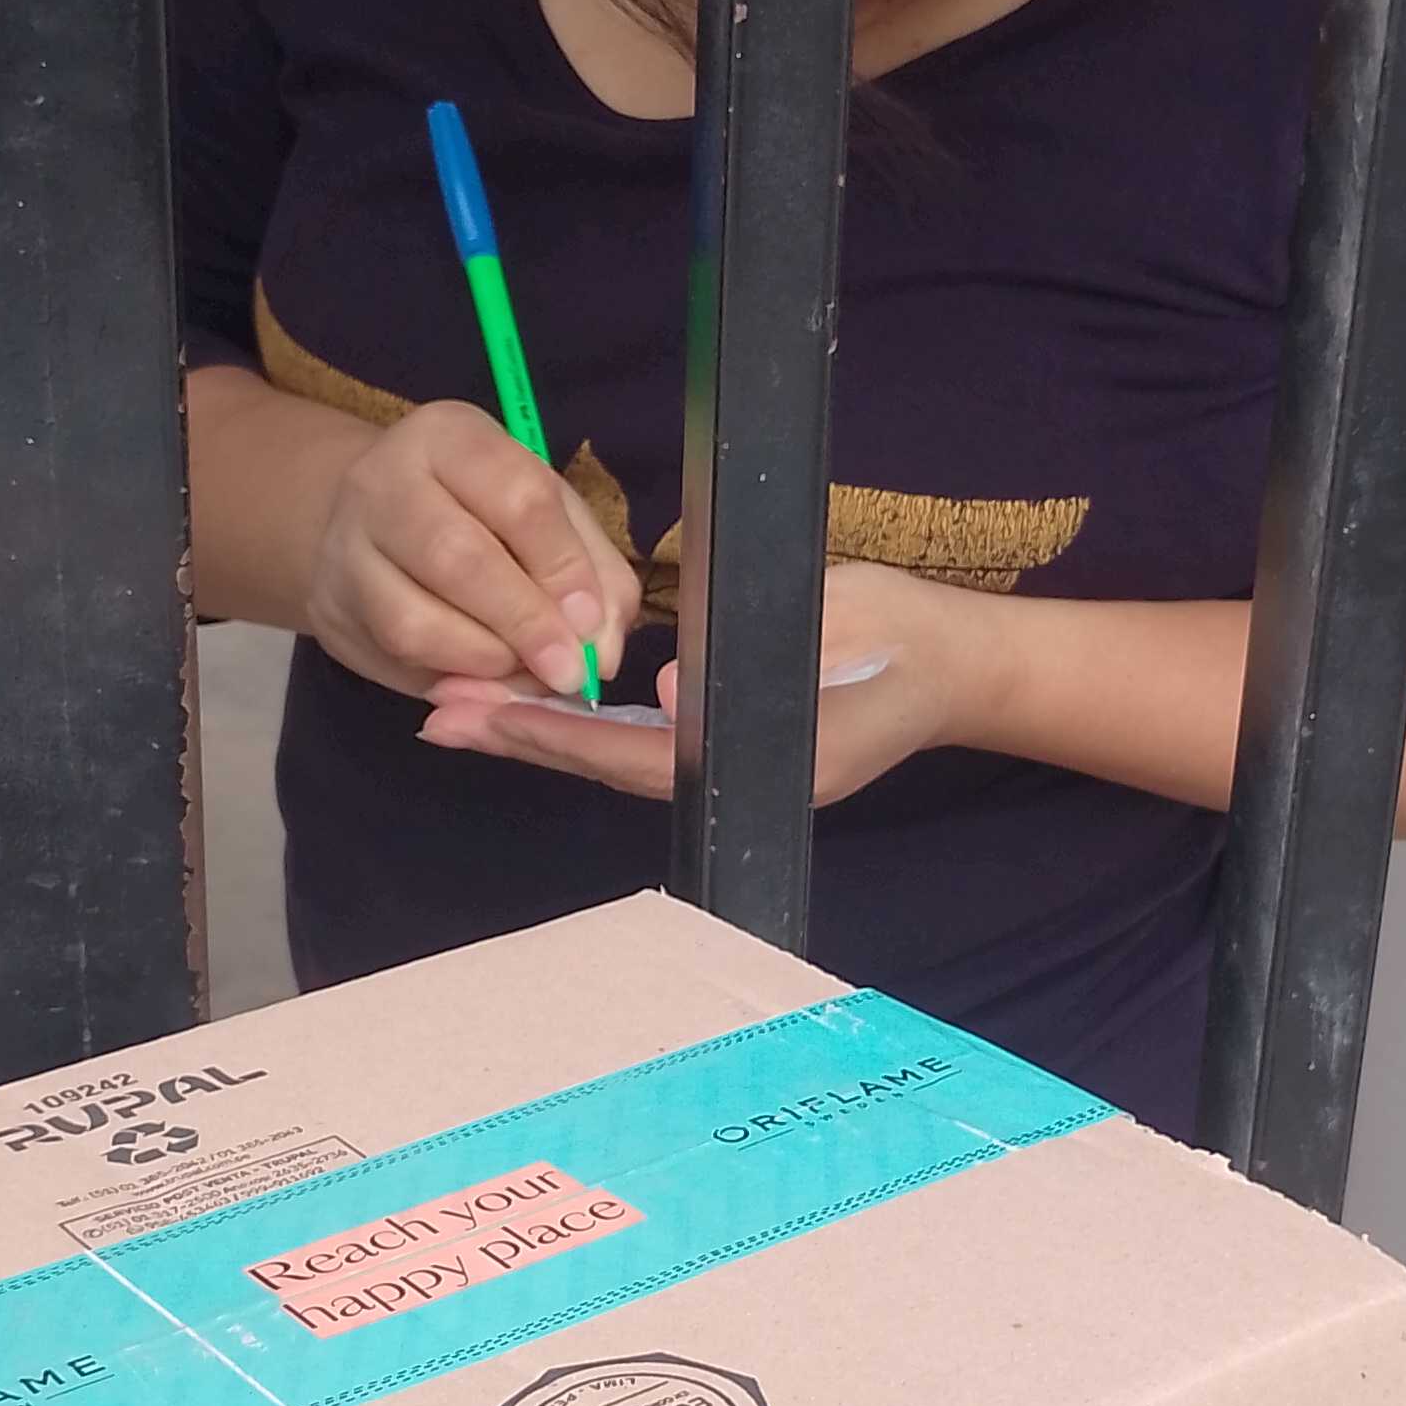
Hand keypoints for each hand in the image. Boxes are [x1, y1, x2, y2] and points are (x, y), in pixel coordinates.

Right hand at [306, 400, 641, 702]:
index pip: (516, 495)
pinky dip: (453, 680)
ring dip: (485, 661)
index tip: (592, 621)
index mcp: (451, 437)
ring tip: (526, 674)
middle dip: (524, 623)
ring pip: (413, 623)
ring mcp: (346, 548)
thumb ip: (591, 571)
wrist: (368, 522)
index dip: (562, 565)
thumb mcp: (546, 514)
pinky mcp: (330, 609)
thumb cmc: (479, 513)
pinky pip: (396, 661)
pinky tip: (484, 680)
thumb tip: (602, 650)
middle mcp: (385, 481)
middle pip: (457, 558)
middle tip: (568, 670)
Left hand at [418, 562, 997, 805]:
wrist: (966, 667)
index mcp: (762, 761)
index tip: (488, 713)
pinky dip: (579, 729)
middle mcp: (736, 779)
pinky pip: (638, 746)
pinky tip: (531, 709)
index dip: (558, 734)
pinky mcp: (732, 748)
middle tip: (438, 717)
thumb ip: (758, 654)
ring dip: (538, 736)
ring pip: (614, 760)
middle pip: (606, 768)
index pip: (636, 755)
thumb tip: (664, 690)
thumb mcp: (841, 625)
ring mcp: (734, 768)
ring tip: (462, 712)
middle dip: (522, 740)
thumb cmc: (908, 638)